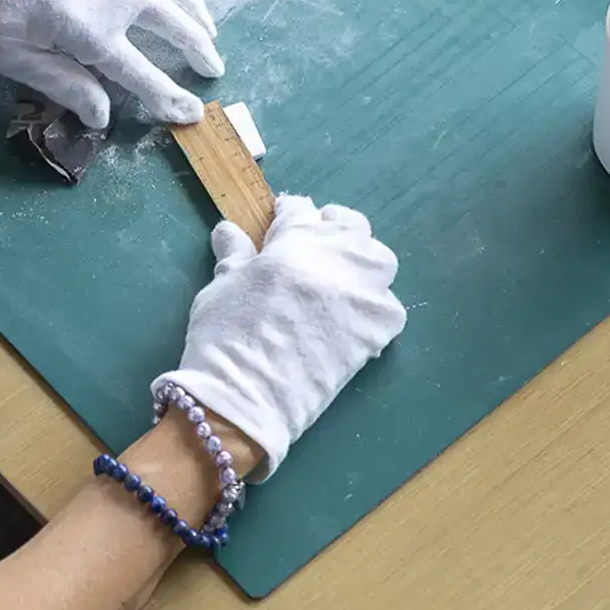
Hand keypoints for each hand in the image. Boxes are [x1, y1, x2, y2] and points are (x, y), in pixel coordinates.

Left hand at [0, 0, 222, 128]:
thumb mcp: (22, 65)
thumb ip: (68, 88)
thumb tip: (104, 115)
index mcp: (90, 33)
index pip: (141, 72)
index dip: (168, 96)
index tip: (192, 112)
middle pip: (169, 21)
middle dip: (196, 46)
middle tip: (213, 66)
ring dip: (192, 7)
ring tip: (208, 26)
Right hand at [154, 196, 405, 478]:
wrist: (245, 399)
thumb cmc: (224, 337)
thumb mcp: (221, 287)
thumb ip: (234, 255)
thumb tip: (229, 230)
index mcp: (294, 241)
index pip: (300, 210)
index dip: (289, 214)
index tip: (283, 220)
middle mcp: (335, 259)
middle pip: (348, 226)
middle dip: (332, 227)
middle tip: (315, 243)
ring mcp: (361, 294)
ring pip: (378, 259)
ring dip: (361, 259)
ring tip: (340, 274)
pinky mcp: (376, 331)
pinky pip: (389, 306)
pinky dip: (375, 305)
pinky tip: (355, 315)